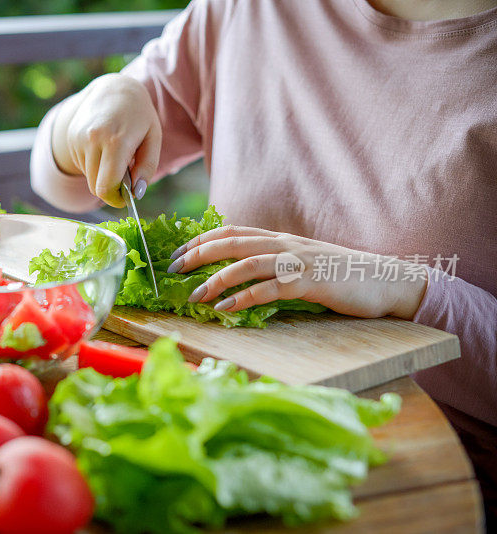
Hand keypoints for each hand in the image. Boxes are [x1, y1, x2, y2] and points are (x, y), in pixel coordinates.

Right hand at [51, 73, 160, 207]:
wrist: (113, 88)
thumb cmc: (139, 115)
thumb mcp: (153, 138)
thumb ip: (147, 168)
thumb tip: (136, 193)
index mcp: (116, 141)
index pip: (106, 186)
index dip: (116, 199)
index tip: (125, 199)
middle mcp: (92, 140)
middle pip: (96, 186)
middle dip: (111, 190)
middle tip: (125, 180)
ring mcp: (78, 138)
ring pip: (89, 177)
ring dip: (102, 175)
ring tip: (116, 155)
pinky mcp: (71, 138)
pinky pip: (83, 165)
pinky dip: (94, 164)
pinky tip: (104, 147)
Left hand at [168, 225, 428, 319]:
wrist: (388, 280)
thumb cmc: (342, 276)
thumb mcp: (302, 265)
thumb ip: (274, 266)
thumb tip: (240, 278)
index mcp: (281, 240)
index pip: (233, 231)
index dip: (202, 239)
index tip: (178, 251)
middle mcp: (286, 245)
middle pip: (233, 241)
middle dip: (198, 252)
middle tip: (172, 267)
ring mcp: (299, 262)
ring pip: (248, 262)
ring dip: (216, 278)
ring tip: (193, 294)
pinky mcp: (312, 282)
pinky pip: (271, 288)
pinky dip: (245, 297)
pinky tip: (226, 308)